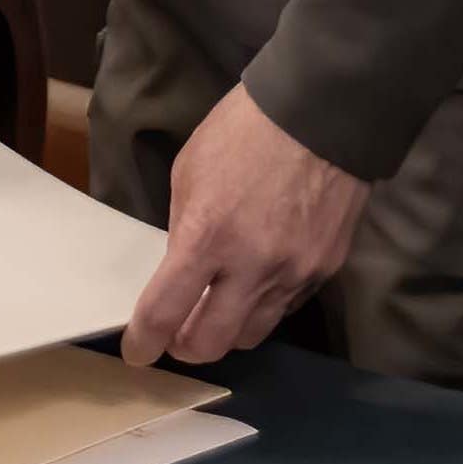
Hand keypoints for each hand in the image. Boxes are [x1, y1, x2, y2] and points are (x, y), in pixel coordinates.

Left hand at [118, 83, 368, 370]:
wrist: (323, 112)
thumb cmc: (244, 131)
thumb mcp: (191, 171)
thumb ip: (184, 227)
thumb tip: (182, 268)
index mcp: (207, 235)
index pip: (165, 312)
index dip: (144, 341)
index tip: (138, 350)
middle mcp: (251, 266)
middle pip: (211, 343)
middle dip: (185, 347)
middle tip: (177, 334)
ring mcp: (293, 272)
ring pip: (252, 333)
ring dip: (226, 329)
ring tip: (217, 311)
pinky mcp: (324, 270)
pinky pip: (286, 308)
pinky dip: (264, 306)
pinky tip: (257, 283)